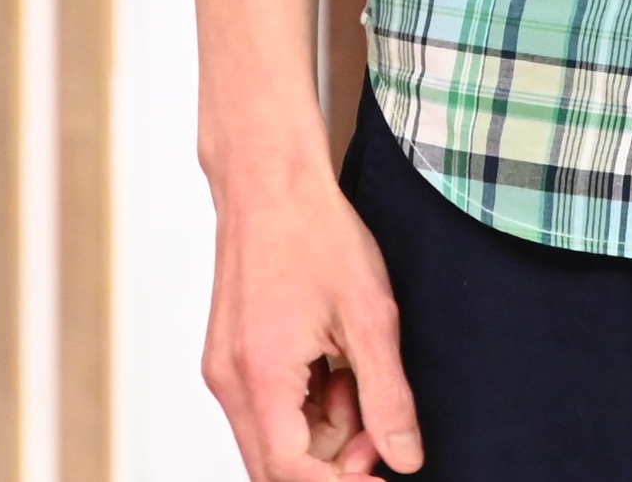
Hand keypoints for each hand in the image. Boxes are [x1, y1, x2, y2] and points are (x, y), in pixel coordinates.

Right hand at [203, 159, 422, 478]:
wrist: (269, 179)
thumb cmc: (315, 233)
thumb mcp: (370, 317)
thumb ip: (387, 396)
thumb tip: (405, 458)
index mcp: (260, 378)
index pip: (292, 472)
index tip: (384, 472)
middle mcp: (231, 382)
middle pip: (278, 465)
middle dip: (335, 459)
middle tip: (379, 423)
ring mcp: (226, 370)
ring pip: (275, 438)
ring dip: (325, 429)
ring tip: (357, 374)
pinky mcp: (231, 356)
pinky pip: (269, 408)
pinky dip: (307, 403)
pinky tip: (334, 363)